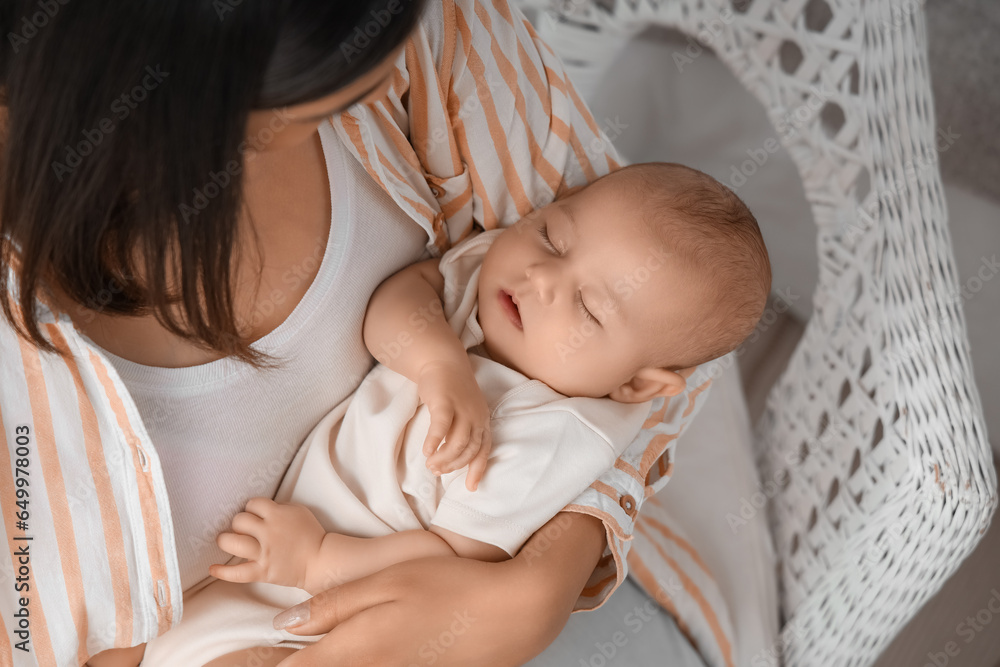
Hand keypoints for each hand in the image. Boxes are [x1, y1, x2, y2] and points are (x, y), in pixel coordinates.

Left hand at [210, 497, 325, 590]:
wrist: (320, 560)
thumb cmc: (311, 534)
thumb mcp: (298, 511)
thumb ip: (278, 507)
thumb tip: (259, 510)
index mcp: (277, 514)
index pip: (252, 504)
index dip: (251, 509)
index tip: (254, 515)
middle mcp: (268, 532)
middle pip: (239, 521)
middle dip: (239, 524)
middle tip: (243, 530)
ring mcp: (264, 552)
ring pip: (233, 543)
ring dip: (226, 540)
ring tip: (227, 541)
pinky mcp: (262, 571)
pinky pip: (238, 573)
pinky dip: (223, 571)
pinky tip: (212, 568)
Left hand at [269, 512, 606, 666]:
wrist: (512, 613)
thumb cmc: (450, 586)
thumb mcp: (388, 580)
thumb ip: (334, 604)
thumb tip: (283, 624)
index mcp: (358, 645)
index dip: (265, 666)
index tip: (237, 662)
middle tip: (255, 660)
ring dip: (322, 664)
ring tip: (302, 656)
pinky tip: (352, 653)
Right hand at [416, 360, 491, 490]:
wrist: (443, 361)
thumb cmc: (452, 392)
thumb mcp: (464, 412)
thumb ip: (462, 432)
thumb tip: (452, 459)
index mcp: (483, 420)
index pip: (484, 450)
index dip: (478, 470)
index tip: (471, 488)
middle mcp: (476, 416)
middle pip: (469, 449)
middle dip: (453, 465)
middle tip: (437, 472)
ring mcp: (462, 408)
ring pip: (457, 442)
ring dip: (443, 458)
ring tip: (430, 465)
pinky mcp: (445, 401)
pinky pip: (441, 427)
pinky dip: (434, 442)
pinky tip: (426, 451)